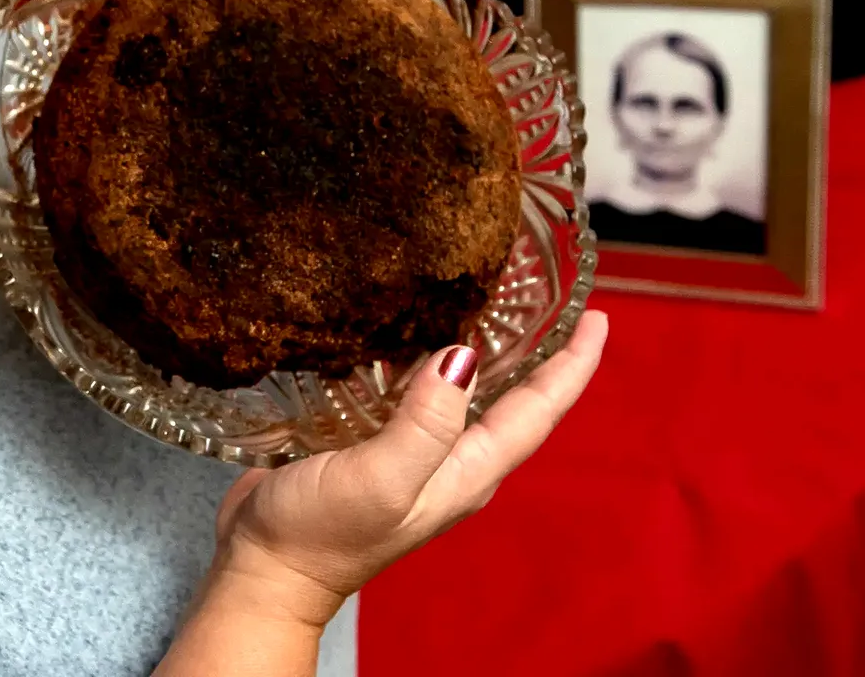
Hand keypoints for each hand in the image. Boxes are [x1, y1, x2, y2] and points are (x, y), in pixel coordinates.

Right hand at [220, 311, 609, 622]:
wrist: (266, 568)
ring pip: (463, 392)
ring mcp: (410, 452)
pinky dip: (421, 357)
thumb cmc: (324, 535)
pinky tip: (405, 328)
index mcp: (466, 471)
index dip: (571, 364)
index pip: (537, 411)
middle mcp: (448, 460)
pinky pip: (412, 391)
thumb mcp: (384, 479)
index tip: (598, 317)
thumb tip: (462, 355)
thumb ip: (426, 422)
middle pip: (511, 398)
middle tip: (547, 295)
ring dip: (482, 349)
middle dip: (537, 350)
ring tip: (488, 297)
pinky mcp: (369, 440)